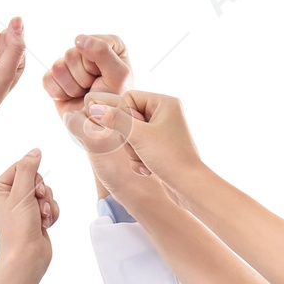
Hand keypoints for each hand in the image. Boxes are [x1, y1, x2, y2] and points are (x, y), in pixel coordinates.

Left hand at [0, 149, 58, 272]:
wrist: (27, 257)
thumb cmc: (19, 227)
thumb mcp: (22, 193)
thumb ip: (28, 169)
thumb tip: (35, 150)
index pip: (21, 166)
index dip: (33, 176)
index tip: (34, 190)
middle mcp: (8, 197)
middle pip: (35, 178)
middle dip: (42, 193)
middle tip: (37, 206)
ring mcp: (22, 207)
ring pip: (45, 192)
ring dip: (48, 205)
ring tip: (41, 219)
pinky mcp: (35, 217)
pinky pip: (50, 205)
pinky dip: (51, 214)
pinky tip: (46, 225)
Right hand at [42, 34, 131, 119]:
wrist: (98, 125)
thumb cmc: (113, 101)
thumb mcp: (118, 76)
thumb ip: (103, 53)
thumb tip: (78, 39)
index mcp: (109, 43)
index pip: (90, 43)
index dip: (95, 65)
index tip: (105, 76)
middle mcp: (88, 49)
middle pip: (71, 55)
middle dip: (83, 78)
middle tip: (93, 88)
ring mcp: (70, 62)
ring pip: (58, 67)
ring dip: (72, 87)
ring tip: (84, 93)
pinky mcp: (55, 76)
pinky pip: (47, 79)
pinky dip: (60, 93)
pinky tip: (72, 96)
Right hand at [64, 90, 203, 188]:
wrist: (188, 185)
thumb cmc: (169, 157)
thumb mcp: (138, 136)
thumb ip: (115, 120)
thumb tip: (95, 108)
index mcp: (165, 102)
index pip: (129, 97)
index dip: (123, 116)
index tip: (131, 133)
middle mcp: (166, 112)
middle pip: (128, 117)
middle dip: (129, 138)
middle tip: (139, 149)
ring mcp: (163, 129)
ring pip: (131, 134)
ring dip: (132, 151)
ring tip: (145, 161)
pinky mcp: (161, 145)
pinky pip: (139, 146)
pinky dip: (139, 158)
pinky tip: (147, 169)